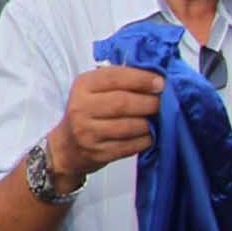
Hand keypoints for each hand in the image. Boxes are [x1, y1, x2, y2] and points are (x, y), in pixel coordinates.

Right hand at [45, 66, 163, 182]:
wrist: (68, 145)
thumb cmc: (89, 112)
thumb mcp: (95, 89)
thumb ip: (121, 80)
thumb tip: (157, 80)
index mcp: (83, 86)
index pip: (114, 77)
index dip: (141, 79)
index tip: (160, 83)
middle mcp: (81, 108)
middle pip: (123, 102)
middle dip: (149, 102)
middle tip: (163, 103)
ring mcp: (88, 132)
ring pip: (130, 126)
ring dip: (149, 123)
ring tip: (155, 119)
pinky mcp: (98, 153)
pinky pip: (131, 146)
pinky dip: (146, 140)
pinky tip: (148, 135)